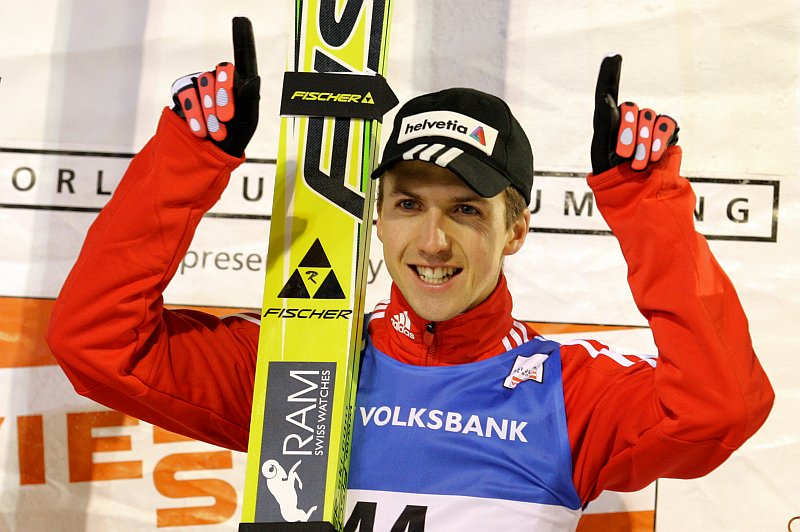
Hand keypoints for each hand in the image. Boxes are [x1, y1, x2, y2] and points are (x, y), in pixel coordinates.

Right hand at [171, 17, 259, 156]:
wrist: (208, 156)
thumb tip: (254, 78)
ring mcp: (200, 84)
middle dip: (224, 98)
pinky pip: (186, 93)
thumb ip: (250, 101)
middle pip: (222, 72)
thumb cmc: (234, 138)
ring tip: (216, 132)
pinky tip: (200, 130)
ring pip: (203, 83)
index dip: (242, 37)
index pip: (243, 57)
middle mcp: (219, 79)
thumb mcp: (247, 123)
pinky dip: (194, 113)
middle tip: (226, 121)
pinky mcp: (183, 91)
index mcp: (241, 84)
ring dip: (210, 111)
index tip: (241, 19)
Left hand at [591, 54, 678, 173]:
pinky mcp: (667, 130)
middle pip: (630, 108)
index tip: (613, 56)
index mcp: (607, 119)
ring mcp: (649, 121)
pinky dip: (659, 143)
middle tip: (623, 155)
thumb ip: (603, 124)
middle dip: (627, 133)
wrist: (636, 191)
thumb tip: (606, 100)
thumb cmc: (612, 174)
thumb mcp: (601, 151)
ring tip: (637, 163)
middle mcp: (629, 115)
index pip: (608, 90)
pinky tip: (653, 158)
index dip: (610, 73)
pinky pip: (667, 125)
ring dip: (644, 143)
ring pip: (649, 116)